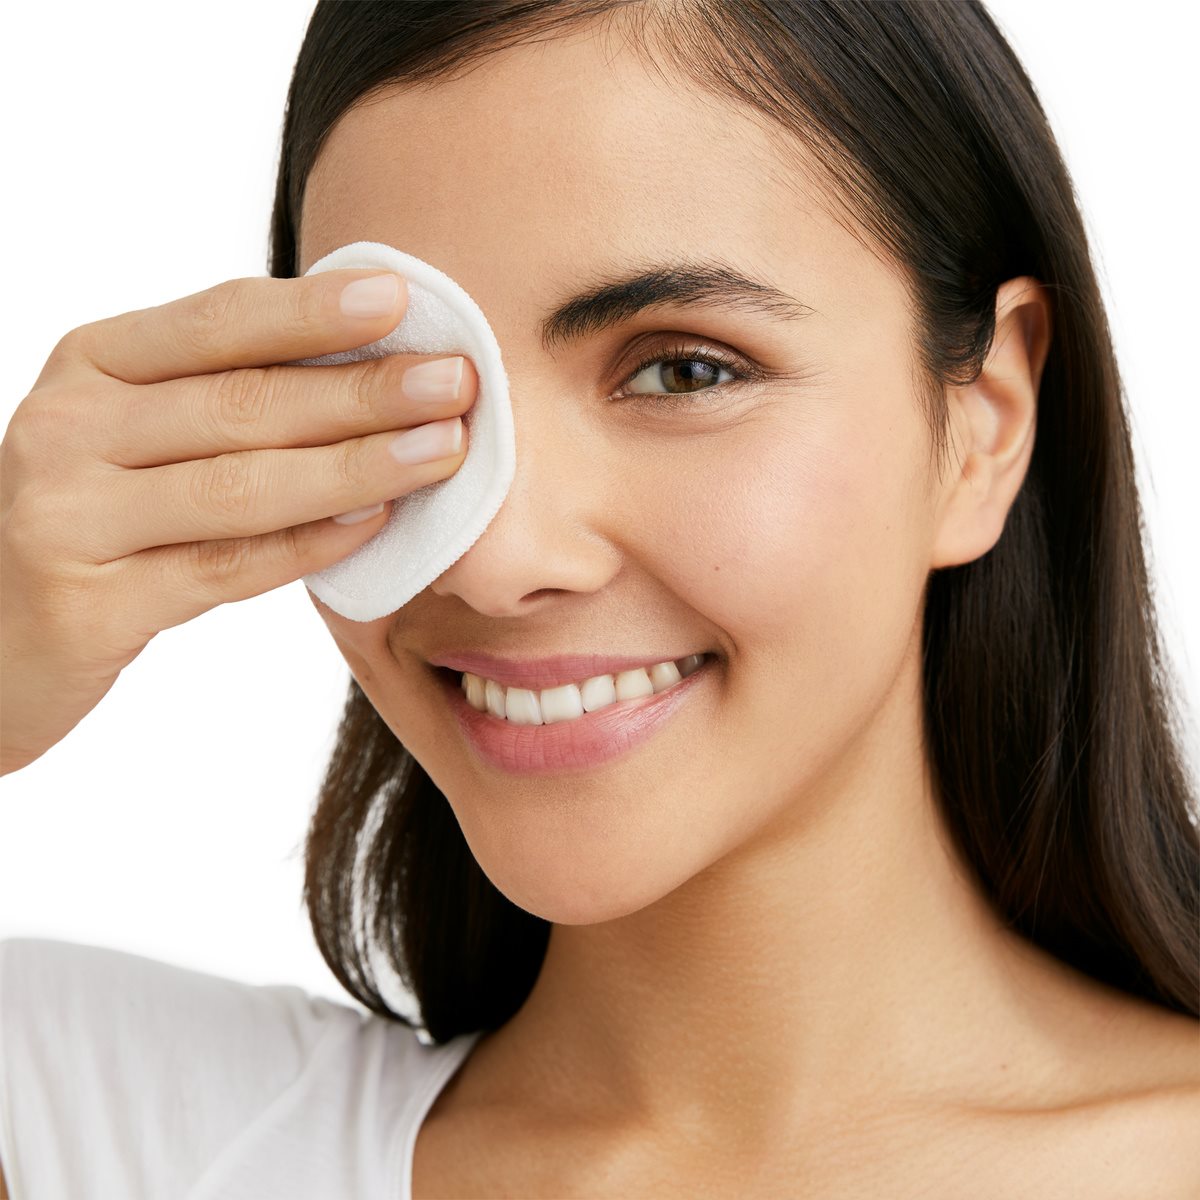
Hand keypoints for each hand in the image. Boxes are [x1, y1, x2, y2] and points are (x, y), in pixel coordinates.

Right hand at [0, 269, 474, 774]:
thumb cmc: (97, 512)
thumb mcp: (137, 430)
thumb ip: (227, 393)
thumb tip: (376, 360)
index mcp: (90, 366)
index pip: (215, 322)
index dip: (311, 311)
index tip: (400, 298)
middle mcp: (67, 430)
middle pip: (241, 405)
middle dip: (362, 393)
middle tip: (455, 383)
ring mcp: (69, 519)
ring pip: (241, 489)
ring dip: (355, 467)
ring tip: (441, 450)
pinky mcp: (90, 606)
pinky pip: (225, 570)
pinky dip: (307, 545)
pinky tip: (374, 524)